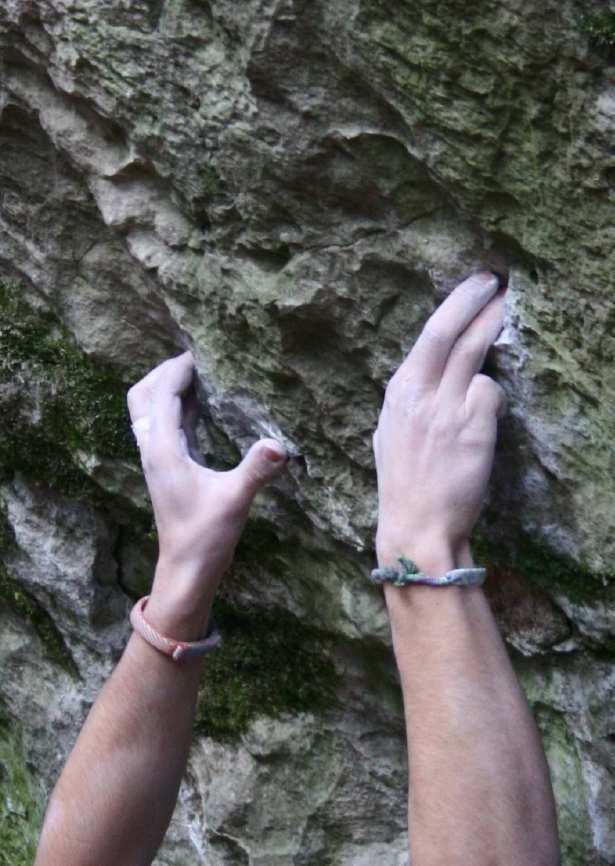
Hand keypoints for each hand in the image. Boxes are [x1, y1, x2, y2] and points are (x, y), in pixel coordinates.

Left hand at [126, 351, 286, 617]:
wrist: (186, 569)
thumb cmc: (206, 537)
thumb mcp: (235, 501)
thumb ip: (256, 470)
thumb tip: (281, 444)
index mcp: (163, 450)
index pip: (162, 394)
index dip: (179, 369)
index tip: (203, 351)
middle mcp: (153, 449)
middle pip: (141, 395)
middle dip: (164, 372)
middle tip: (195, 359)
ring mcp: (157, 458)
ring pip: (147, 409)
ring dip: (165, 387)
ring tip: (197, 374)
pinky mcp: (166, 467)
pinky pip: (162, 424)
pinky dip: (175, 406)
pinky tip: (201, 403)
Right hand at [373, 272, 505, 573]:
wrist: (417, 527)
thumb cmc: (404, 485)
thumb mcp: (390, 434)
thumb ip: (409, 401)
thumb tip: (427, 377)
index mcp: (397, 393)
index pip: (428, 335)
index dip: (454, 305)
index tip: (474, 287)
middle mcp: (419, 394)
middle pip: (450, 331)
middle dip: (474, 299)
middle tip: (495, 280)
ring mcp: (447, 409)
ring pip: (477, 355)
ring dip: (493, 329)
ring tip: (506, 312)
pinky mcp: (472, 428)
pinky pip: (491, 395)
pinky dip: (493, 400)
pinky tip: (487, 420)